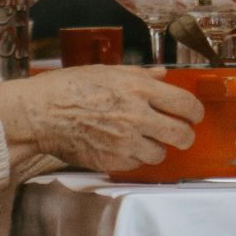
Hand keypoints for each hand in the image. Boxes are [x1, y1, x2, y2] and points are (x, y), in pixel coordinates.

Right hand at [0, 65, 203, 172]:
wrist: (40, 114)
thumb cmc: (68, 88)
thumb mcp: (107, 71)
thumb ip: (140, 75)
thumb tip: (163, 76)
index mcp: (139, 89)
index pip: (186, 104)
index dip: (195, 112)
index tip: (194, 115)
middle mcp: (137, 116)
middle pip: (182, 135)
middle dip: (185, 135)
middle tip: (181, 134)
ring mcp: (126, 142)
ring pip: (160, 154)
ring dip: (157, 148)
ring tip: (144, 140)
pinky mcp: (112, 161)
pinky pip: (136, 164)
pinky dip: (134, 158)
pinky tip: (123, 147)